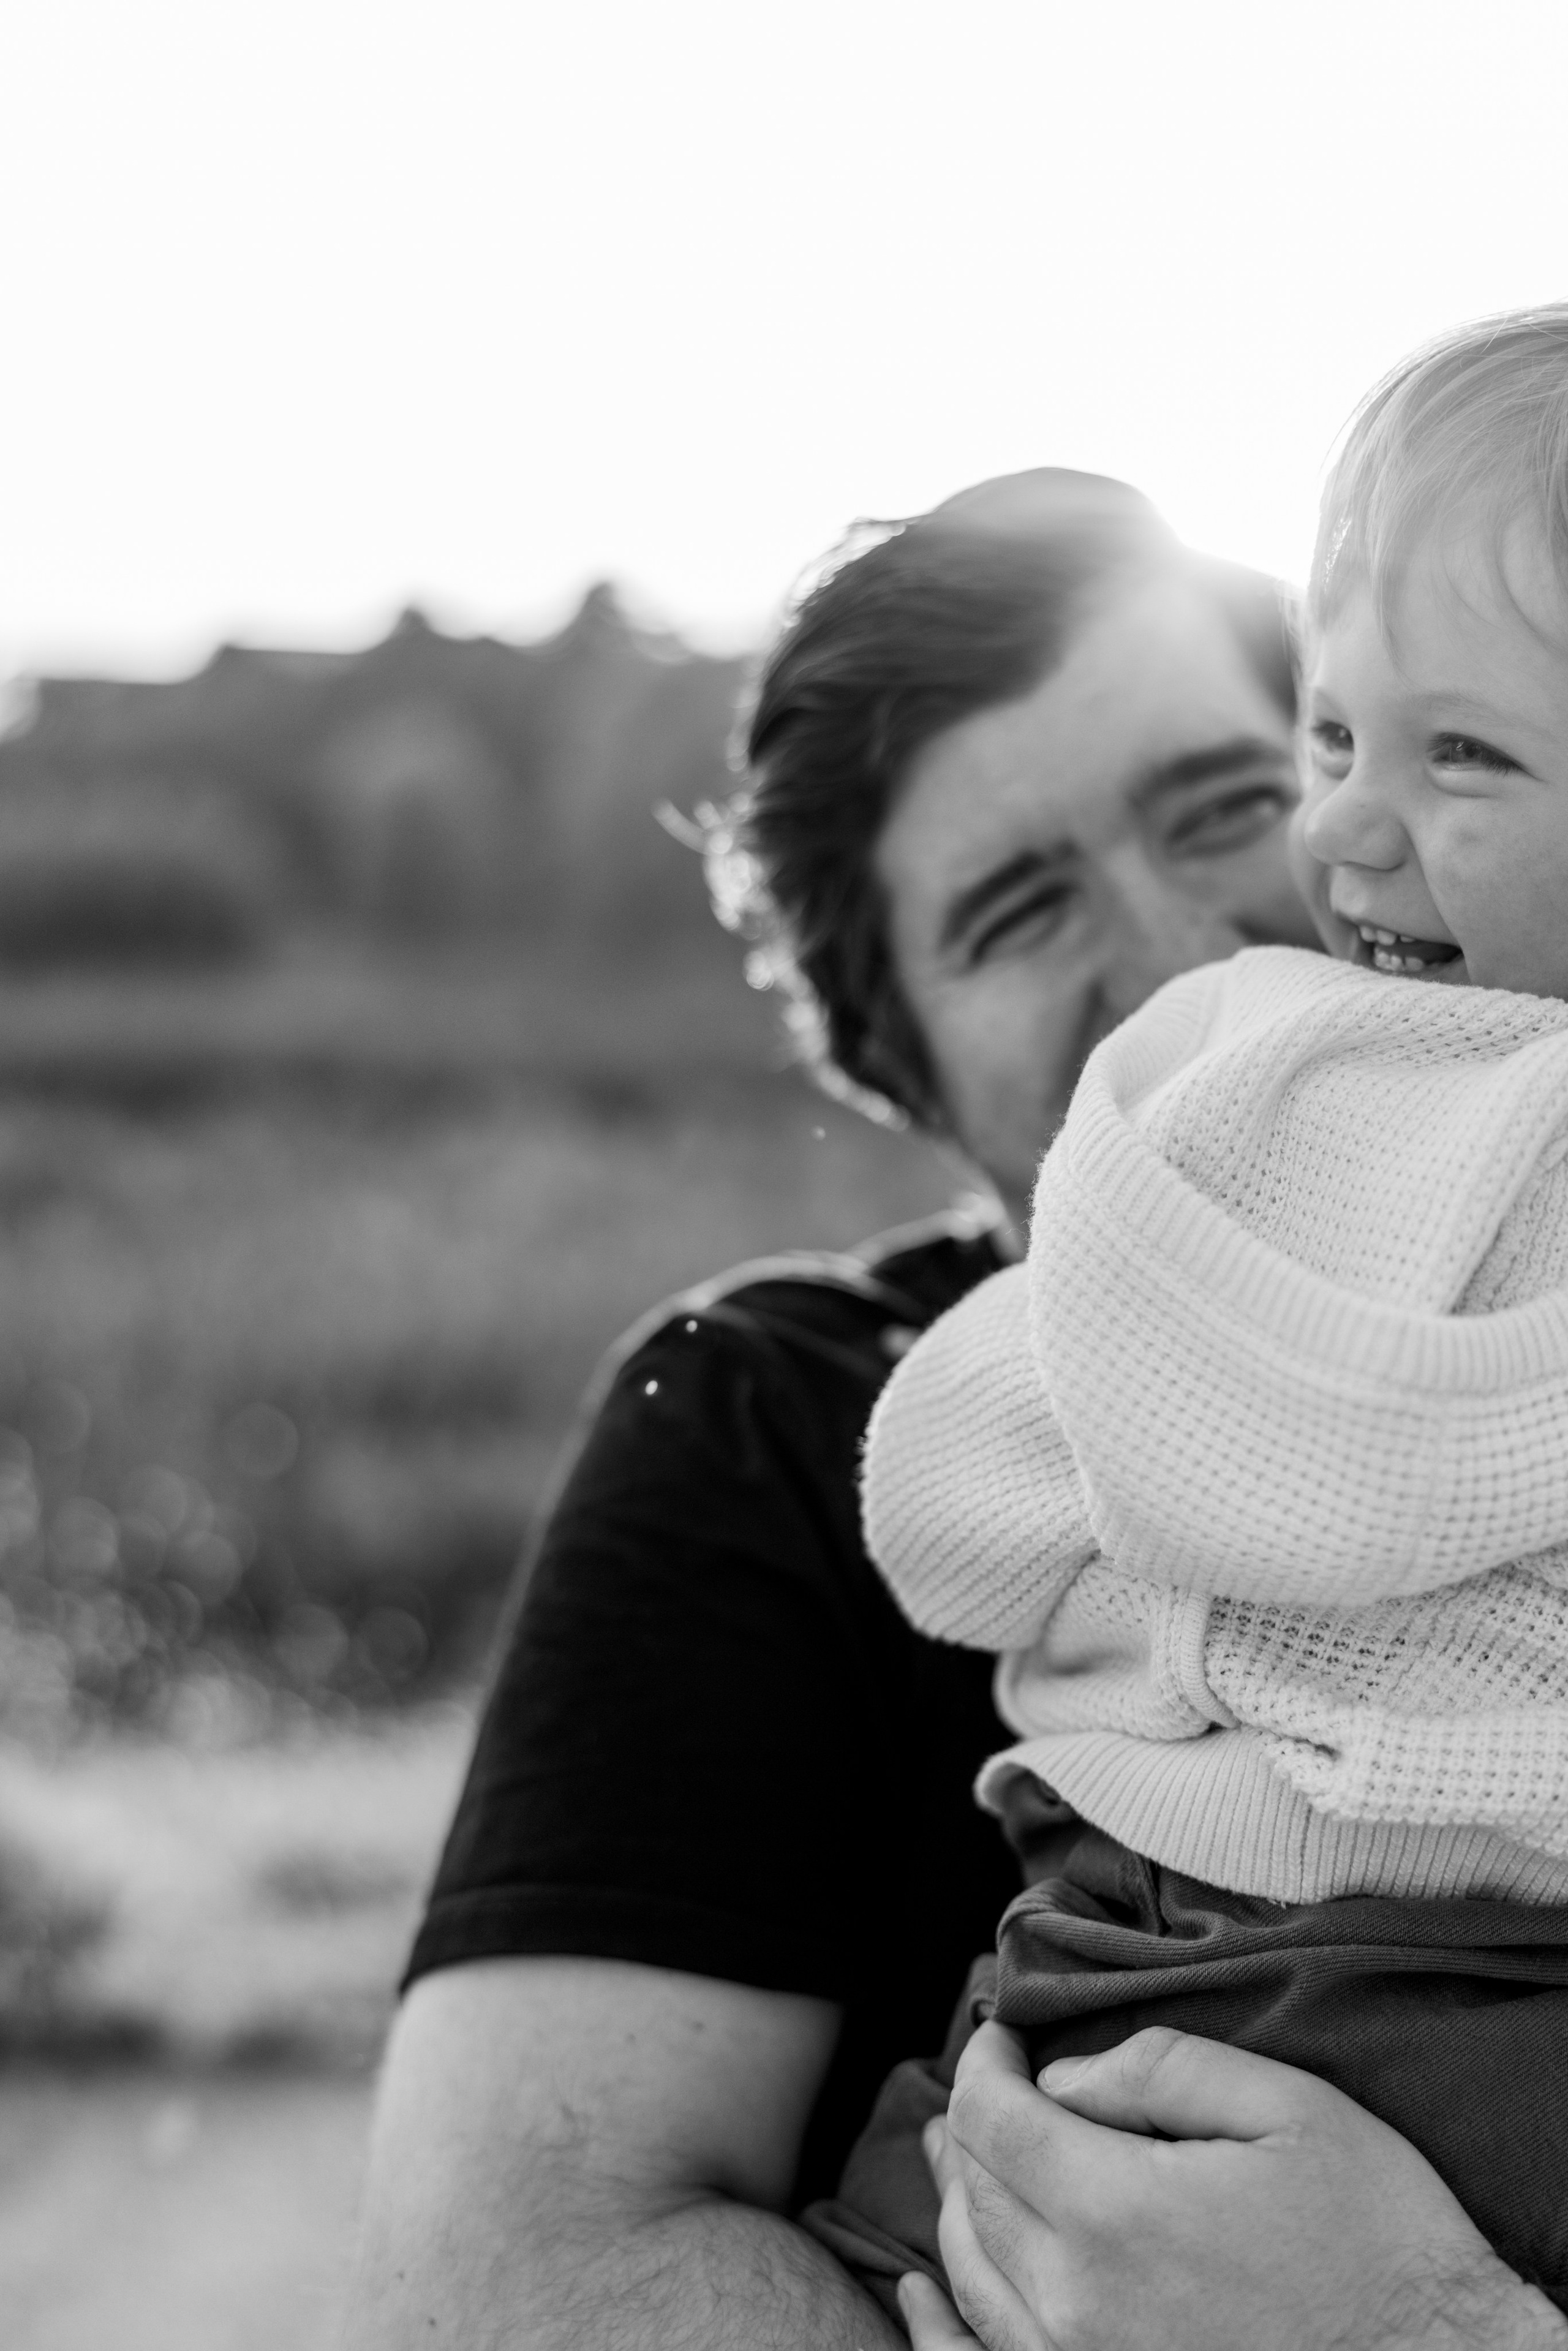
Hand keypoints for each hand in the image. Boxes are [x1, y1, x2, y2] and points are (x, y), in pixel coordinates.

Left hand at [913, 2020, 1567, 2350]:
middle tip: (987, 2077)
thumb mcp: (1286, 2109)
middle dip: (969, 2117)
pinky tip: (919, 2292)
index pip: (993, 2115)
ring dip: (956, 2198)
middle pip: (974, 2188)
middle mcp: (1075, 2302)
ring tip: (957, 2148)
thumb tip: (1060, 2078)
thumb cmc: (1374, 2236)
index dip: (985, 2058)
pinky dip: (941, 2319)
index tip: (1002, 2030)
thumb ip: (1159, 2072)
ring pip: (970, 2270)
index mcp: (1114, 2212)